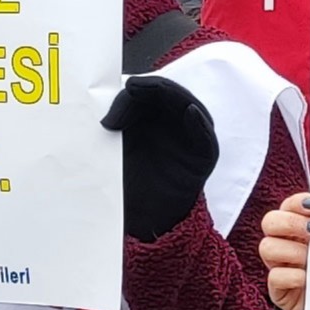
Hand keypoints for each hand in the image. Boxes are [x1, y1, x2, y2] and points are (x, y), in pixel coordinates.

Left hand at [107, 72, 218, 242]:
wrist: (142, 221)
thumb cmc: (126, 184)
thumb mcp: (113, 151)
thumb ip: (110, 127)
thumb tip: (102, 113)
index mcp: (149, 120)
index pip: (146, 94)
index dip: (133, 92)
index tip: (117, 97)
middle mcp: (172, 125)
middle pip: (169, 95)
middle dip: (152, 88)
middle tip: (133, 88)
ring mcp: (190, 139)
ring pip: (190, 107)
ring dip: (175, 95)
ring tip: (159, 89)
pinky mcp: (203, 158)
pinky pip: (207, 138)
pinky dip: (201, 123)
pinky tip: (190, 112)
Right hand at [259, 191, 309, 309]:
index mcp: (296, 227)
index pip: (288, 206)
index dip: (297, 202)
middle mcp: (283, 242)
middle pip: (270, 222)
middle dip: (291, 223)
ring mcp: (278, 265)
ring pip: (266, 247)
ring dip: (291, 250)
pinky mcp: (278, 289)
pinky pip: (274, 277)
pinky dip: (291, 275)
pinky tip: (307, 278)